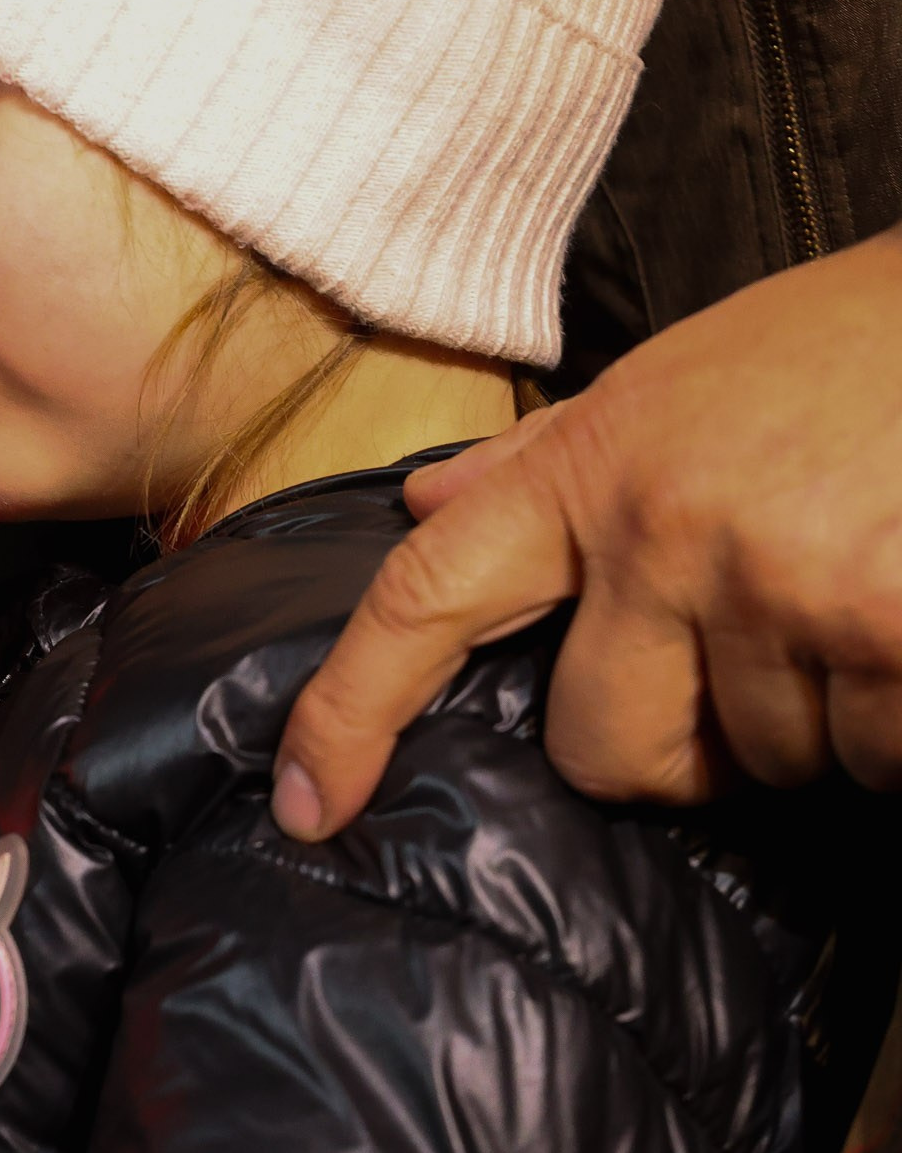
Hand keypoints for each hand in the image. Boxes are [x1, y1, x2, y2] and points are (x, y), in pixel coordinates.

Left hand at [275, 227, 901, 839]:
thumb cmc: (845, 351)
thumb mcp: (676, 382)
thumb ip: (544, 461)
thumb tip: (423, 505)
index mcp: (596, 468)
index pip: (427, 598)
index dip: (352, 709)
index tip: (308, 800)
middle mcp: (665, 533)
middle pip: (603, 748)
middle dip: (676, 746)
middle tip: (756, 658)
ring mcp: (779, 586)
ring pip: (765, 761)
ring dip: (816, 717)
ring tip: (860, 591)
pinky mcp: (891, 631)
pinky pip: (875, 759)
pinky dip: (901, 723)